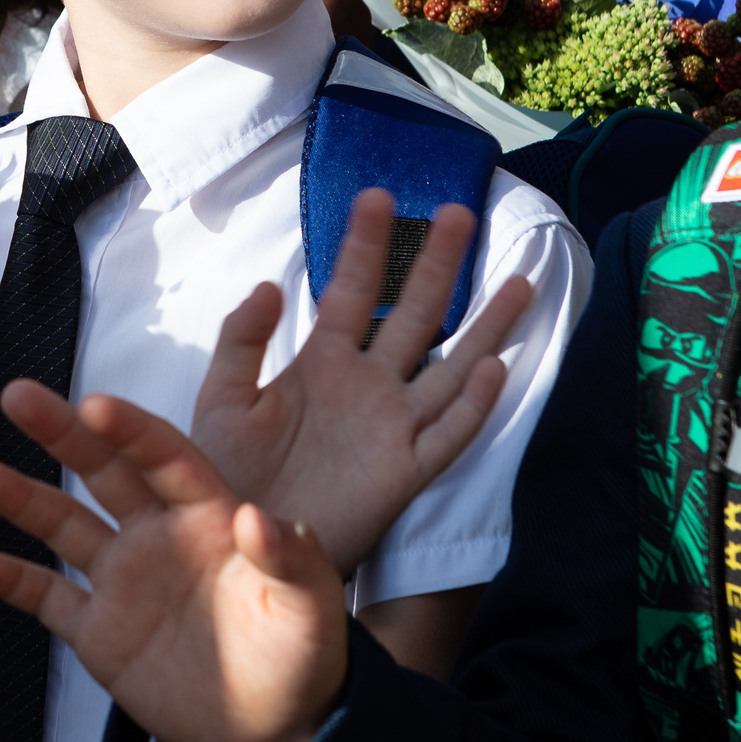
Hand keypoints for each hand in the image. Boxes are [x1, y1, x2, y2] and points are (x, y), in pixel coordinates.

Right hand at [0, 386, 350, 741]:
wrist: (271, 733)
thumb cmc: (302, 657)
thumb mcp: (311, 607)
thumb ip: (292, 559)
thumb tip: (260, 517)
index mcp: (211, 517)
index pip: (167, 458)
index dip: (132, 431)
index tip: (94, 404)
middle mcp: (159, 536)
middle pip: (104, 472)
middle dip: (62, 433)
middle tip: (17, 395)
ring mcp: (124, 581)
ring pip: (64, 525)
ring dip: (22, 498)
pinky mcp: (99, 631)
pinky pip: (48, 598)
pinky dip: (13, 580)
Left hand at [191, 189, 525, 575]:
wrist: (240, 546)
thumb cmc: (227, 475)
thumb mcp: (221, 400)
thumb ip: (241, 341)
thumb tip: (271, 283)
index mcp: (322, 362)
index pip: (352, 289)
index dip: (365, 244)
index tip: (377, 195)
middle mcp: (367, 386)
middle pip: (415, 314)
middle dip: (436, 264)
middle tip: (459, 212)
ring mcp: (392, 427)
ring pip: (451, 368)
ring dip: (484, 327)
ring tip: (519, 281)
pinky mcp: (404, 474)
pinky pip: (446, 436)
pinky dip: (472, 406)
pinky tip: (492, 368)